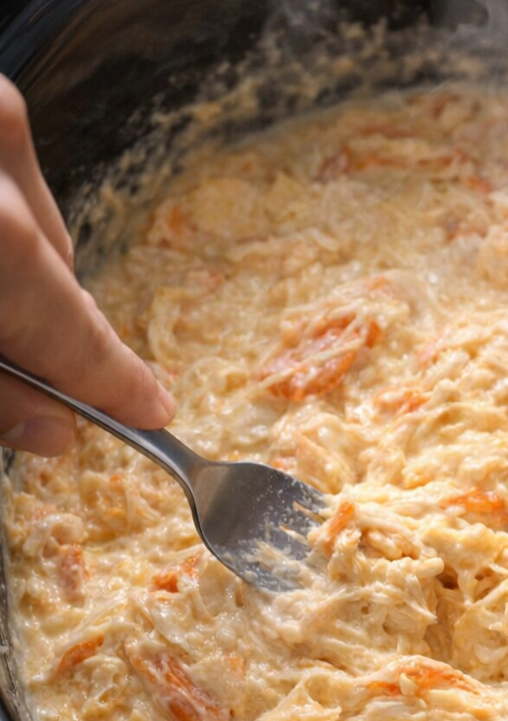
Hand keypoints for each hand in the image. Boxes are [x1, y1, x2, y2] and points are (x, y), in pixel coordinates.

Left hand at [0, 75, 173, 456]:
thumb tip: (50, 429)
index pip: (83, 343)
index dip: (118, 390)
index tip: (153, 416)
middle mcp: (1, 165)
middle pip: (58, 274)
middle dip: (47, 324)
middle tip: (30, 363)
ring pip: (34, 218)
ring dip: (18, 262)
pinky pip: (6, 166)